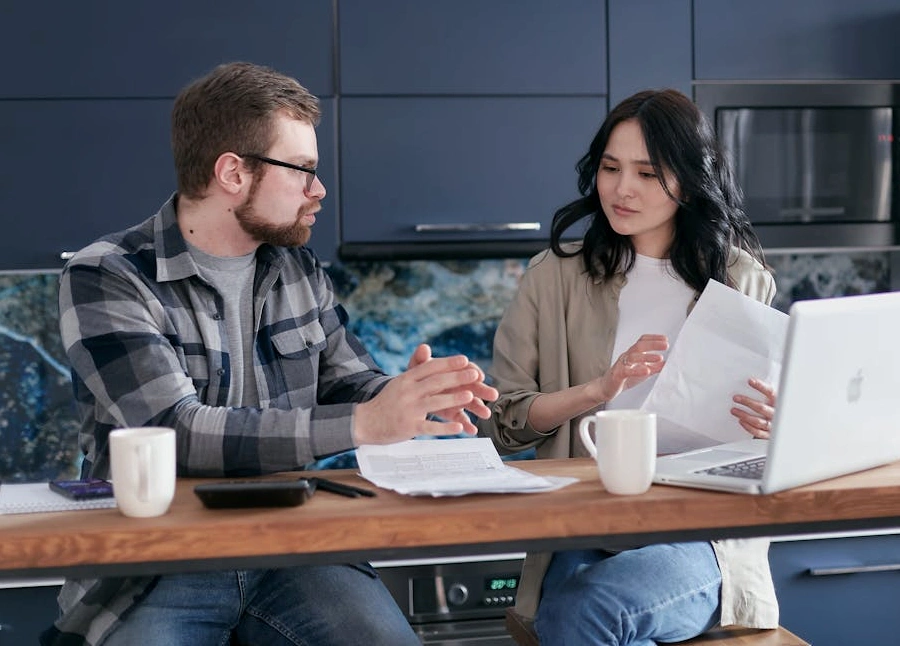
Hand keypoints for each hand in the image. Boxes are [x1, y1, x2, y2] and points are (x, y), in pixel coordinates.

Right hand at [353, 345, 498, 444]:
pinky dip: (446, 427)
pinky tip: (459, 427)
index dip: (448, 363)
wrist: (366, 421)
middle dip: (457, 377)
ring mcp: (409, 409)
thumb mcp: (399, 381)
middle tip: (475, 374)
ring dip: (454, 399)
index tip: (465, 360)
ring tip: (471, 396)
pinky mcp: (409, 426)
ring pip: (435, 402)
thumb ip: (416, 368)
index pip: (430, 367)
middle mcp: (408, 392)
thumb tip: (427, 348)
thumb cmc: (387, 401)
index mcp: (407, 379)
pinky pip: (430, 426)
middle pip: (436, 382)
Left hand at [405, 344, 497, 428]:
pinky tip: (472, 430)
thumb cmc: (417, 378)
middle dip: (484, 390)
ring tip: (486, 414)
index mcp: (452, 370)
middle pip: (474, 386)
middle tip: (493, 395)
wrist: (410, 395)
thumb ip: (420, 359)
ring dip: (479, 409)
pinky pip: (461, 419)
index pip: (466, 368)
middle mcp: (458, 384)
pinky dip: (467, 425)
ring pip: (471, 403)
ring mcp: (457, 399)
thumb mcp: (416, 368)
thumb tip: (423, 347)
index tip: (478, 375)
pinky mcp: (453, 413)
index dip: (473, 371)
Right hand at [586, 334, 667, 403]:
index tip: (665, 339)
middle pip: (639, 345)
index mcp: (633, 354)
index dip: (653, 338)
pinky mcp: (618, 374)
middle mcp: (627, 356)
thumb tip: (667, 363)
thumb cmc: (624, 378)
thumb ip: (654, 366)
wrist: (607, 388)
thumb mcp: (643, 371)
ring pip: (633, 356)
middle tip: (665, 346)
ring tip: (659, 358)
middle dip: (653, 344)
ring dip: (647, 357)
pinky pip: (627, 370)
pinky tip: (646, 371)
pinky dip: (637, 370)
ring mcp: (621, 364)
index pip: (642, 341)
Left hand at [731, 377, 776, 438]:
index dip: (761, 386)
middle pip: (761, 408)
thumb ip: (764, 393)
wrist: (782, 426)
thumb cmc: (774, 409)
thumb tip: (750, 382)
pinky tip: (740, 421)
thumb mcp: (772, 399)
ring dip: (744, 415)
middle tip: (736, 398)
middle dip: (747, 402)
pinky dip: (748, 426)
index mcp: (778, 402)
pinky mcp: (768, 434)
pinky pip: (757, 432)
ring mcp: (773, 425)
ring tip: (733, 410)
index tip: (750, 381)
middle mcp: (776, 414)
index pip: (771, 392)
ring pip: (758, 421)